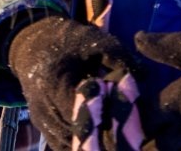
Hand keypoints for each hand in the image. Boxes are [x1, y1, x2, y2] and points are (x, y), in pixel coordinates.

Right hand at [9, 17, 141, 150]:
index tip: (127, 117)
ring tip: (114, 136)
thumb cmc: (67, 40)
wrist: (34, 43)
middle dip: (101, 135)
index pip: (83, 115)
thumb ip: (119, 57)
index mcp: (55, 84)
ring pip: (69, 145)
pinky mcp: (42, 128)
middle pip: (77, 135)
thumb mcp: (94, 41)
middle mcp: (44, 109)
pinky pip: (63, 144)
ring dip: (91, 142)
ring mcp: (42, 121)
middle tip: (125, 133)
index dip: (106, 118)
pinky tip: (99, 136)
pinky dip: (80, 143)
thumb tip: (146, 75)